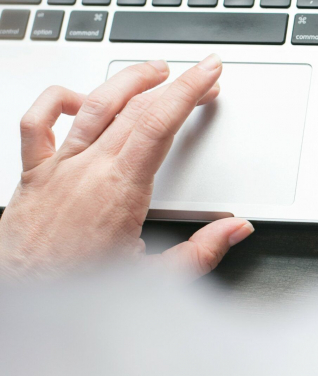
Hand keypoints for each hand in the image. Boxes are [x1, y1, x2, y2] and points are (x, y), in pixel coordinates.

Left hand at [0, 55, 253, 280]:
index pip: (161, 123)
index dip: (189, 91)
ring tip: (154, 71)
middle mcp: (88, 171)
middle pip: (137, 109)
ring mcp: (58, 169)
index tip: (208, 73)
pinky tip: (78, 98)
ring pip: (94, 106)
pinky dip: (56, 101)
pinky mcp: (32, 175)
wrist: (23, 304)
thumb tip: (235, 228)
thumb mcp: (154, 280)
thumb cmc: (78, 294)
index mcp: (121, 191)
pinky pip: (37, 124)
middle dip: (175, 85)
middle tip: (200, 77)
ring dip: (128, 81)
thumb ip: (201, 251)